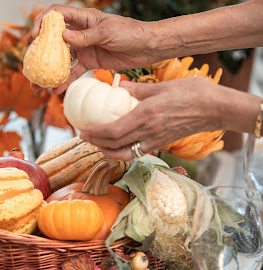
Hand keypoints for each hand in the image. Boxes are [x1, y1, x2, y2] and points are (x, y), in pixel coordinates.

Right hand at [31, 4, 152, 93]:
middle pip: (55, 40)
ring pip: (62, 59)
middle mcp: (80, 32)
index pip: (57, 15)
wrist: (147, 48)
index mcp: (83, 18)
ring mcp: (84, 48)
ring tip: (38, 84)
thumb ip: (85, 36)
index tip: (34, 37)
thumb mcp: (107, 32)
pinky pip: (75, 72)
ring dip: (50, 71)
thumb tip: (63, 36)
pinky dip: (66, 81)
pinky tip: (56, 90)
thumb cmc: (130, 33)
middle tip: (30, 66)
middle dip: (41, 52)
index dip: (43, 23)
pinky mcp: (91, 62)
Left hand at [80, 77, 222, 160]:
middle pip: (116, 145)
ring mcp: (156, 140)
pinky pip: (137, 152)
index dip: (96, 133)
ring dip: (108, 151)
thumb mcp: (163, 85)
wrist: (216, 109)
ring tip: (97, 143)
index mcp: (147, 115)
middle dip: (96, 143)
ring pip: (125, 153)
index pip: (114, 130)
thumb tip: (120, 86)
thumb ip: (138, 89)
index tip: (84, 130)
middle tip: (83, 137)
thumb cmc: (193, 93)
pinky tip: (117, 145)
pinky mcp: (162, 144)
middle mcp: (149, 132)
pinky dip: (123, 152)